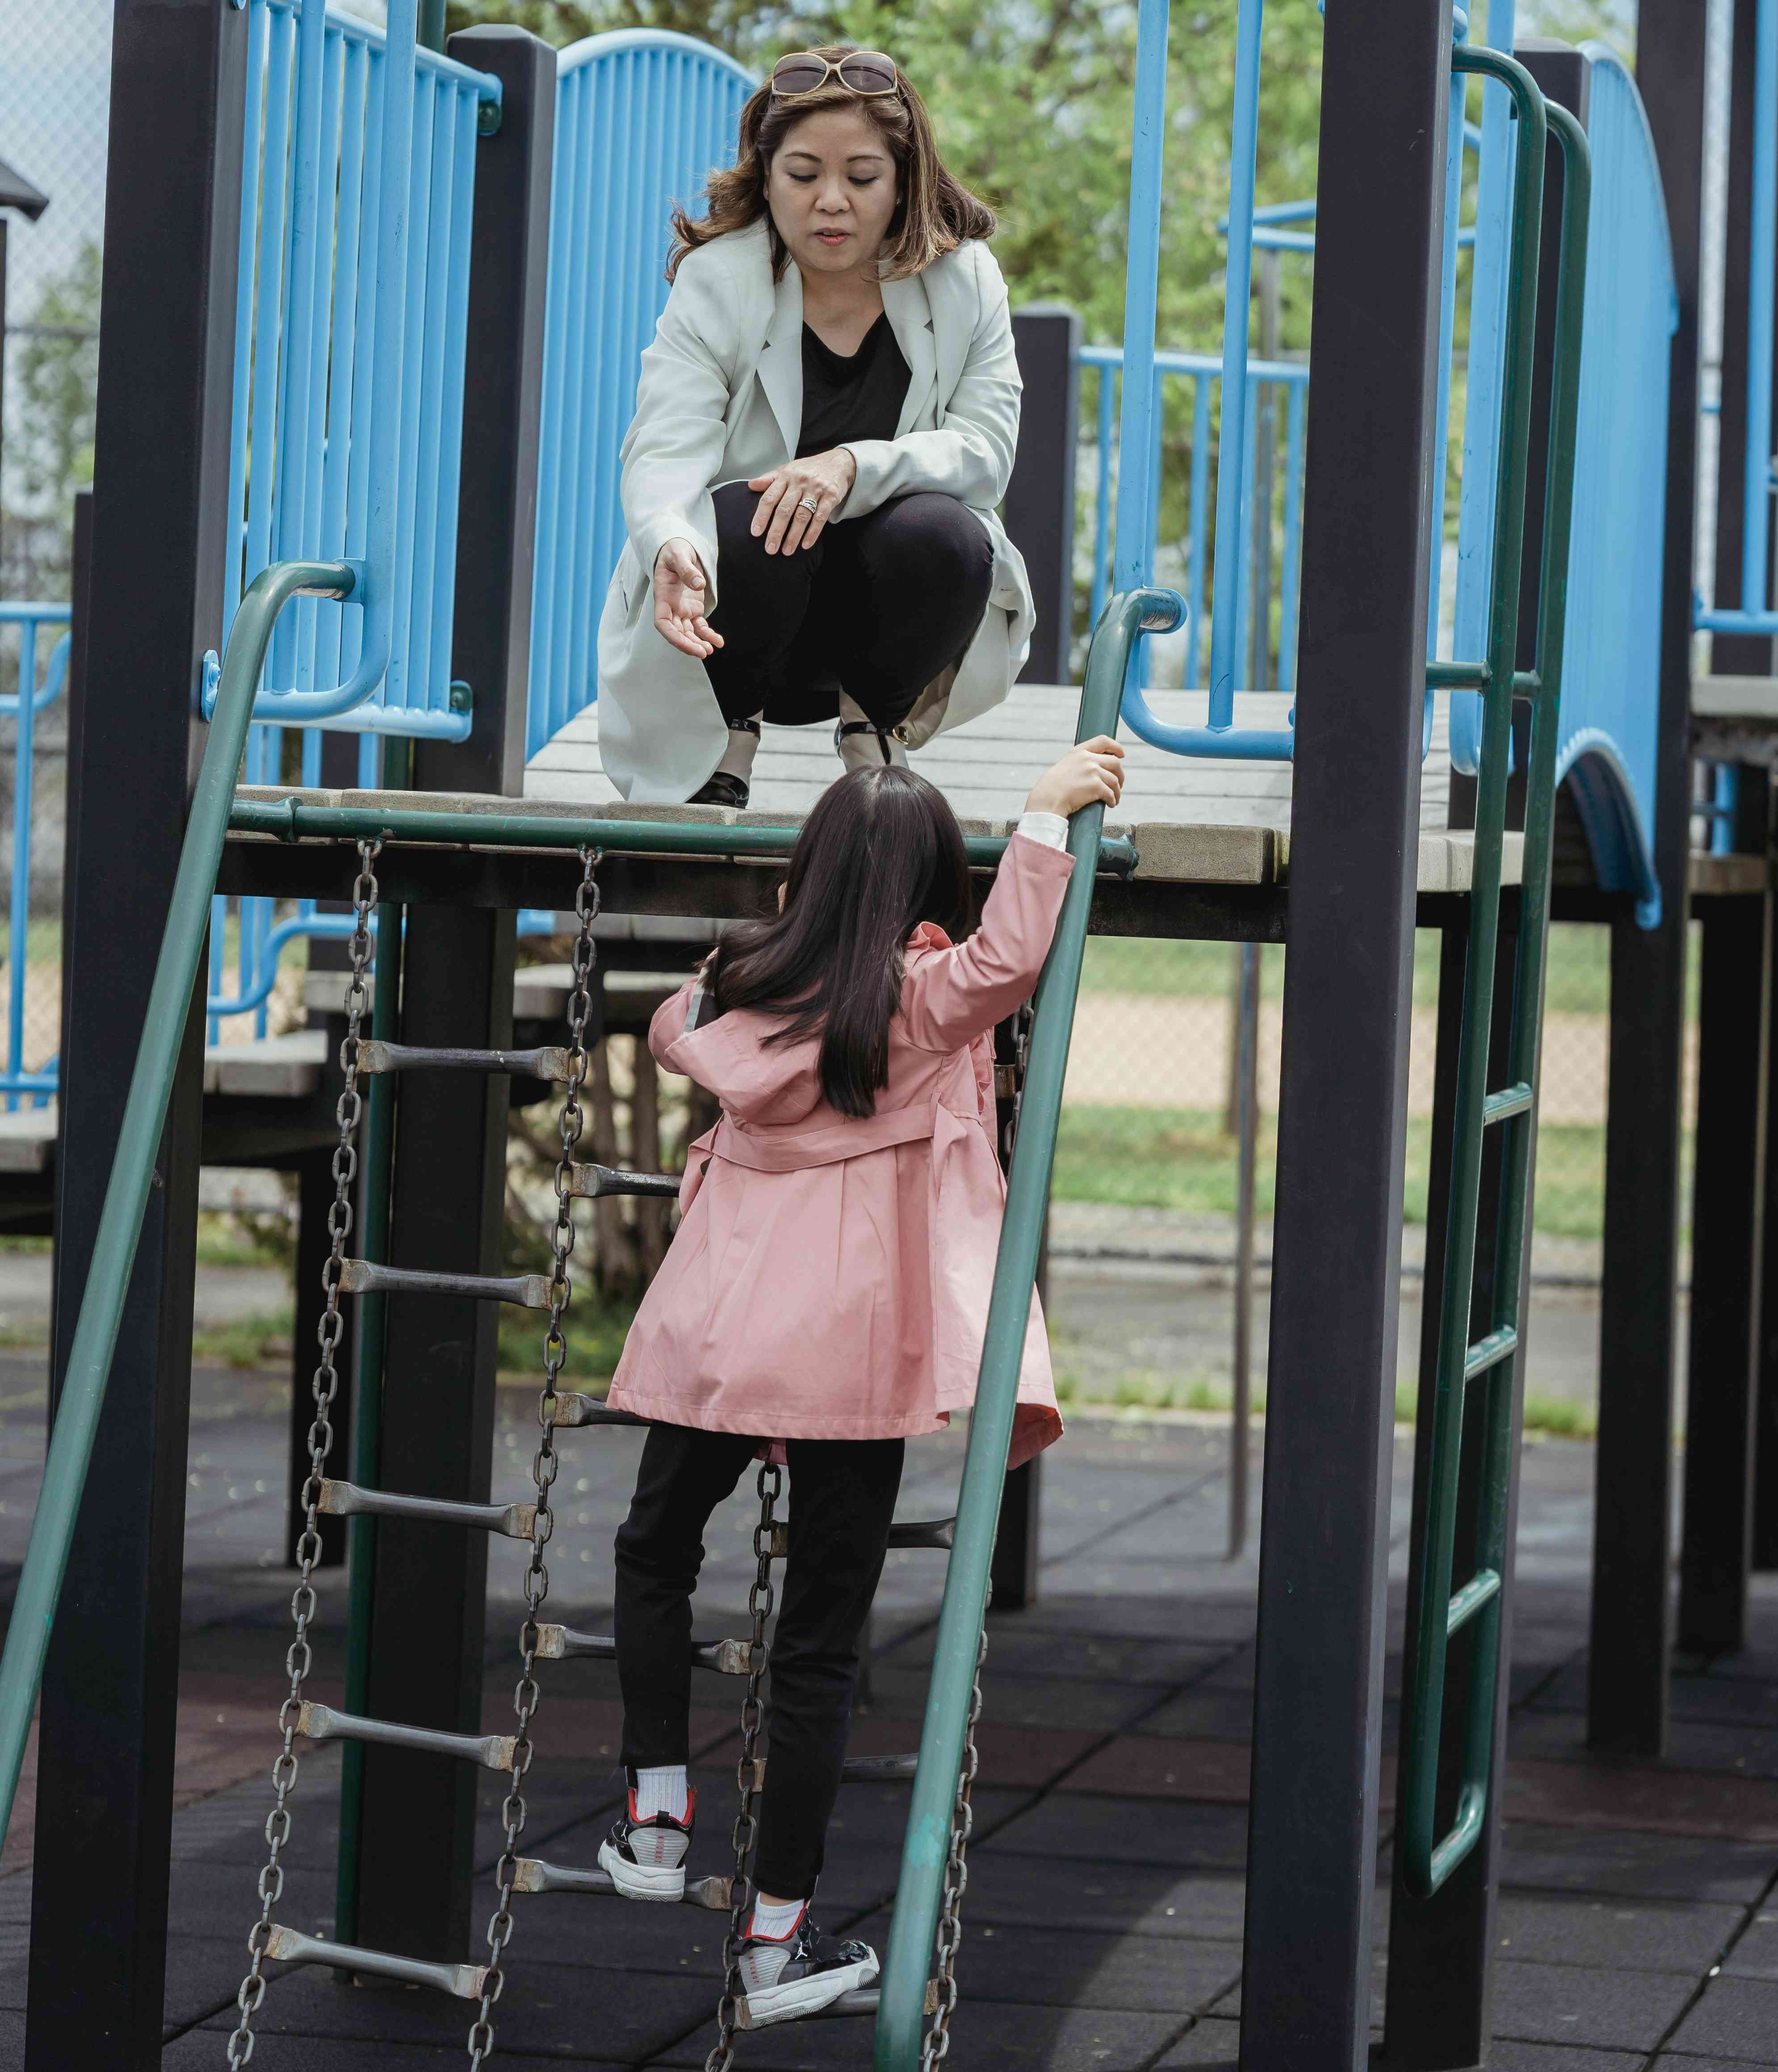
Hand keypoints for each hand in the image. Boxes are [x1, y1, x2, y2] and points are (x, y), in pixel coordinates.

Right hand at [652, 539, 723, 658]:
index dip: (672, 636)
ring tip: (711, 650)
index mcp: (663, 596)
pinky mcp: (693, 609)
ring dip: (698, 643)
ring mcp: (682, 610)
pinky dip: (709, 634)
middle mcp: (671, 607)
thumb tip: (699, 584)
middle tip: (703, 652)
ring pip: (688, 632)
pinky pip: (700, 626)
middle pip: (676, 632)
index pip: (662, 623)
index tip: (685, 643)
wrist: (679, 549)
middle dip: (688, 644)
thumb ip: (687, 569)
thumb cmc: (674, 551)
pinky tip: (719, 642)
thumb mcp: (679, 555)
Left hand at [747, 448, 857, 554]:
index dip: (761, 516)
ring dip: (793, 536)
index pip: (770, 497)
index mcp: (786, 475)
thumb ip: (769, 478)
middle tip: (770, 549)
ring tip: (786, 551)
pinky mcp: (831, 496)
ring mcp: (816, 489)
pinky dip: (812, 533)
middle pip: (784, 510)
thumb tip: (751, 485)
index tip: (755, 532)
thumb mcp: (788, 469)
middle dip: (776, 531)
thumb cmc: (809, 469)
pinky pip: (820, 517)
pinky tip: (805, 545)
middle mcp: (800, 481)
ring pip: (802, 516)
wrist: (839, 462)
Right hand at [1024, 736, 1124, 816]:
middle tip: (1119, 784)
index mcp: (1079, 751)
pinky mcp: (1096, 786)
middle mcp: (1087, 759)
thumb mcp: (1064, 766)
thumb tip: (1096, 768)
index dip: (1116, 747)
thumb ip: (1080, 763)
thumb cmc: (1052, 788)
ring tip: (1114, 798)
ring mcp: (1093, 772)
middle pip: (1115, 763)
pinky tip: (1111, 804)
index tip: (1121, 754)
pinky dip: (1113, 800)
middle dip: (1120, 774)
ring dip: (1117, 791)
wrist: (1047, 800)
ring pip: (1115, 780)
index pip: (1103, 741)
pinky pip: (1111, 794)